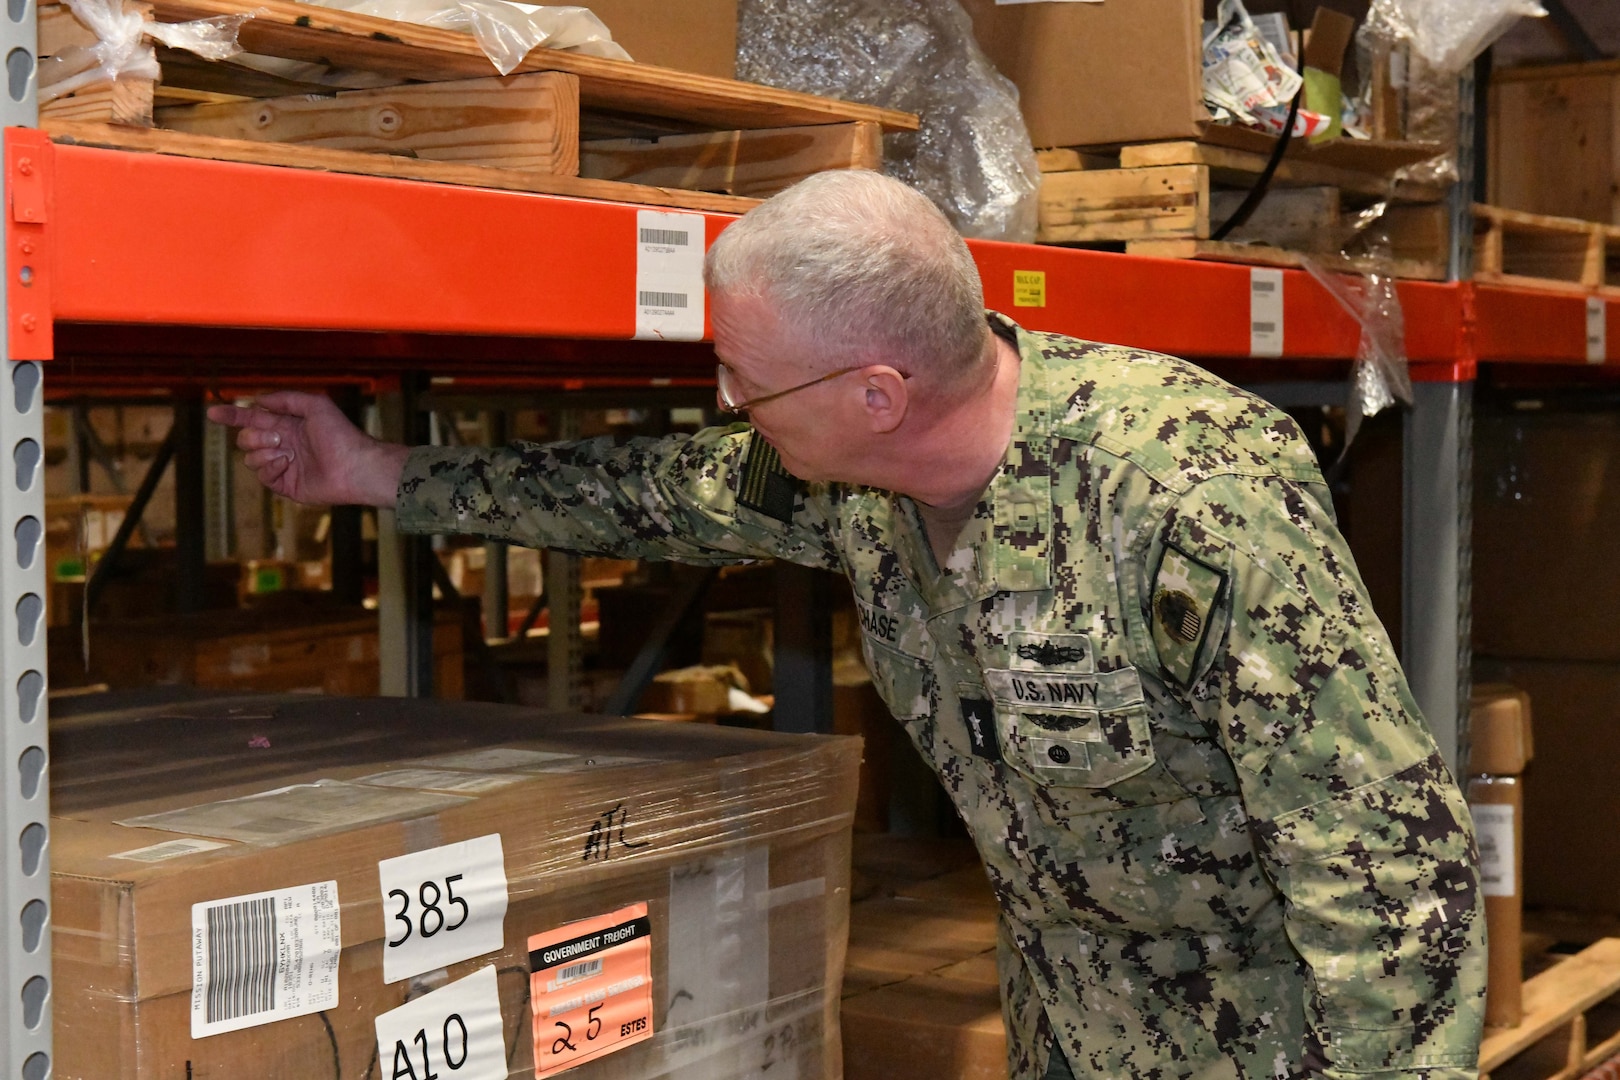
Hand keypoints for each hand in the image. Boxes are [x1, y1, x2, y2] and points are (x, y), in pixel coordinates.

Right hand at [208, 391, 410, 507]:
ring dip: (264, 453)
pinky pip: (263, 477)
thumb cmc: (340, 434)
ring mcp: (284, 466)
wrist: (354, 466)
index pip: (252, 419)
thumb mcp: (314, 405)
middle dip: (254, 436)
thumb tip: (258, 400)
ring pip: (251, 459)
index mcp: (287, 425)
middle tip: (278, 438)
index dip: (232, 415)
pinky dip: (271, 468)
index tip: (213, 412)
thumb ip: (285, 399)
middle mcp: (283, 444)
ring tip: (287, 454)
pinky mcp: (286, 485)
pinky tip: (288, 464)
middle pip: (246, 439)